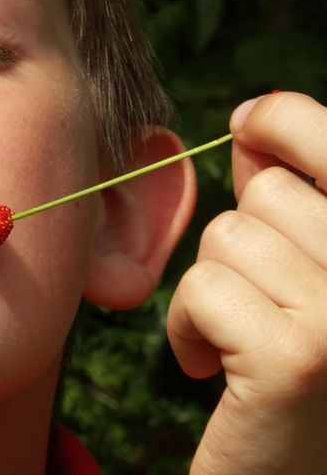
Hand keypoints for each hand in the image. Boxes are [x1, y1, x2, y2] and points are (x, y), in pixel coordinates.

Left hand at [168, 92, 326, 473]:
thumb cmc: (295, 376)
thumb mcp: (308, 279)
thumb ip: (291, 202)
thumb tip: (253, 122)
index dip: (286, 119)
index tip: (250, 124)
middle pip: (266, 193)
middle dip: (240, 245)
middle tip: (258, 310)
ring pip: (228, 237)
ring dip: (210, 291)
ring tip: (239, 344)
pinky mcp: (297, 357)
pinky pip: (203, 286)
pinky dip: (189, 327)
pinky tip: (210, 370)